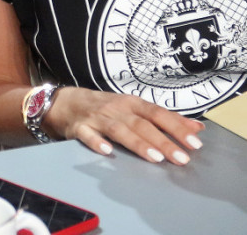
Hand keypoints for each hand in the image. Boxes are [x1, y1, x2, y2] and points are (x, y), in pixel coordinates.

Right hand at [44, 87, 204, 164]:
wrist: (64, 102)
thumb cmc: (104, 106)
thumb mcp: (134, 107)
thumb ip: (164, 118)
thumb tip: (197, 127)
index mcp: (131, 103)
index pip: (158, 114)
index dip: (176, 127)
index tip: (195, 143)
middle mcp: (116, 108)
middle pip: (141, 124)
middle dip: (162, 141)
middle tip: (181, 158)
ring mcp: (97, 118)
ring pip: (119, 130)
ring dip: (137, 143)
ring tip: (155, 157)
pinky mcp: (79, 127)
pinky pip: (87, 135)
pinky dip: (96, 142)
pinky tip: (107, 151)